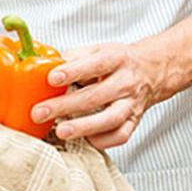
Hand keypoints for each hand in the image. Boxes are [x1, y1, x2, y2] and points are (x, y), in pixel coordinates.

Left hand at [29, 40, 166, 149]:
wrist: (152, 71)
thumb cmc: (118, 61)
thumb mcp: (97, 50)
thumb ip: (72, 57)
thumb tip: (42, 63)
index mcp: (115, 59)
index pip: (95, 64)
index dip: (72, 71)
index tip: (51, 78)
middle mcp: (125, 83)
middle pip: (96, 96)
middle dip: (65, 106)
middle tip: (39, 112)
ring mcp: (131, 104)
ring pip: (110, 119)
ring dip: (84, 127)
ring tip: (61, 131)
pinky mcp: (134, 121)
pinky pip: (120, 135)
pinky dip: (102, 140)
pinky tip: (83, 139)